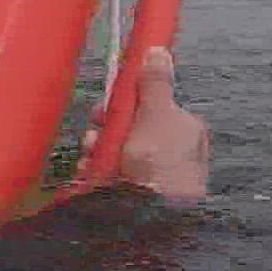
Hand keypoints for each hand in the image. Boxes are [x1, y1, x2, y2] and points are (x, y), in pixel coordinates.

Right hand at [77, 47, 210, 205]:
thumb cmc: (161, 165)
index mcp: (181, 129)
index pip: (150, 105)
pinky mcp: (133, 193)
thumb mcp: (157, 115)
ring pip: (114, 150)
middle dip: (106, 128)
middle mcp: (168, 151)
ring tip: (90, 157)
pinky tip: (90, 173)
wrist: (154, 220)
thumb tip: (159, 50)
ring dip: (97, 149)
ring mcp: (150, 174)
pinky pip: (108, 173)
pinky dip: (95, 171)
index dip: (126, 101)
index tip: (108, 103)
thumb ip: (155, 84)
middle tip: (95, 132)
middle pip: (129, 127)